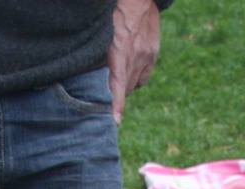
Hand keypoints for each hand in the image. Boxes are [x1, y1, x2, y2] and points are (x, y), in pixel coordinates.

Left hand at [107, 0, 161, 121]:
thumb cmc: (113, 12)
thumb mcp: (101, 33)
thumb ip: (98, 54)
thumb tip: (92, 74)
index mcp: (119, 50)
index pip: (118, 84)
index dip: (117, 104)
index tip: (115, 120)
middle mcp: (135, 55)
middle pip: (124, 88)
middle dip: (114, 93)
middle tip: (102, 92)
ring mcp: (146, 55)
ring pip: (133, 85)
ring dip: (124, 85)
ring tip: (116, 74)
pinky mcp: (152, 53)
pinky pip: (143, 77)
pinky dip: (134, 78)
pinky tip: (128, 69)